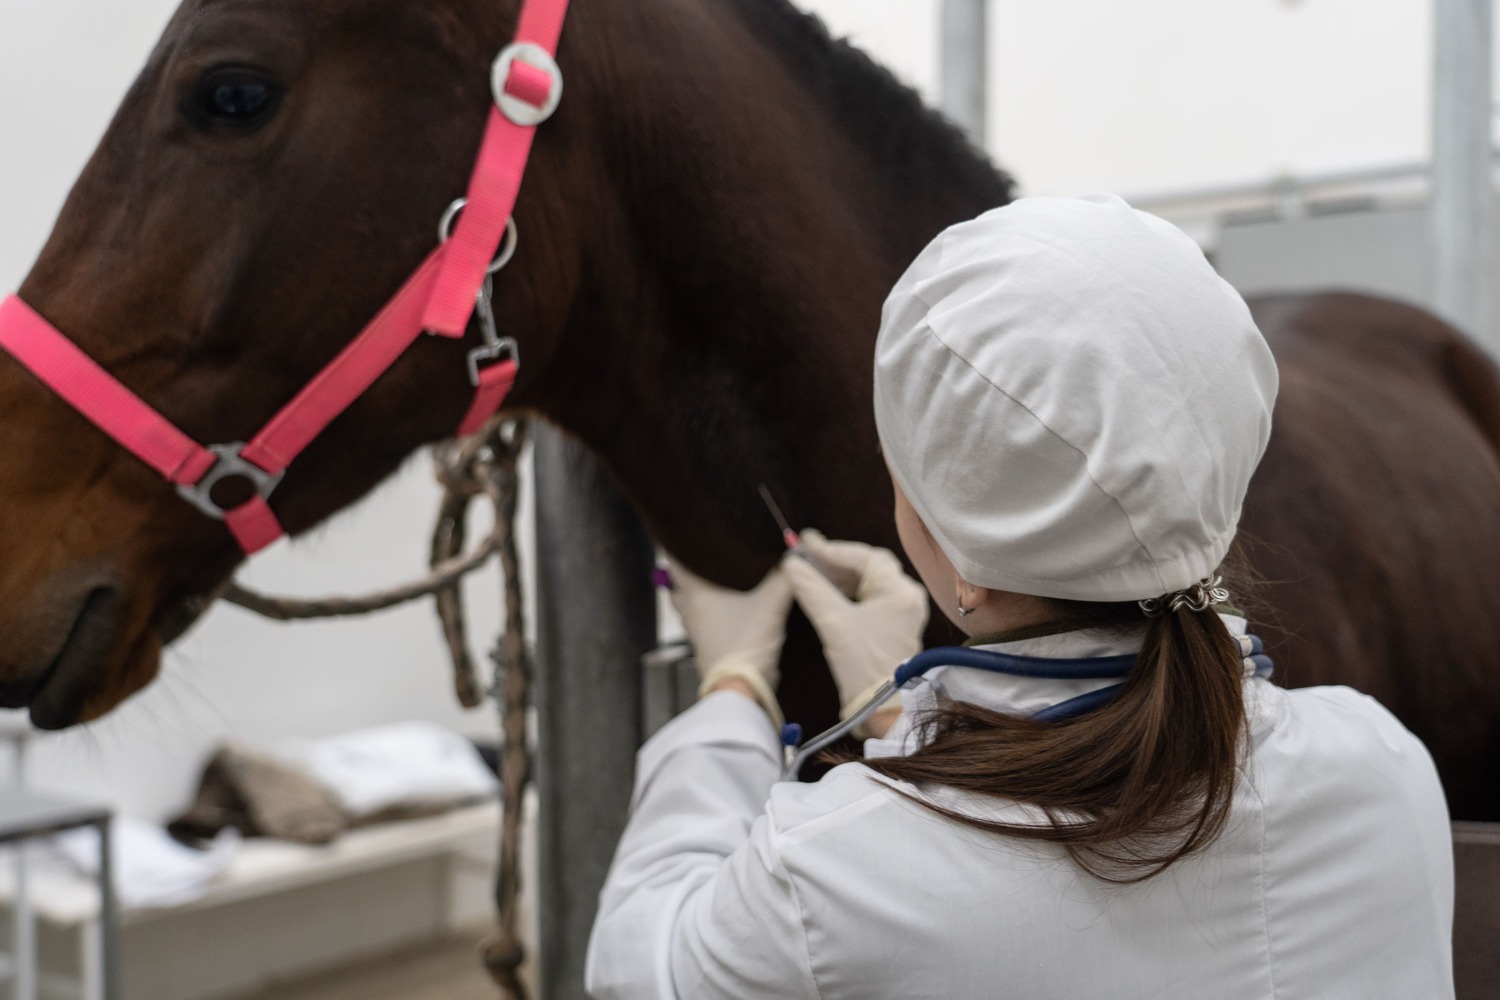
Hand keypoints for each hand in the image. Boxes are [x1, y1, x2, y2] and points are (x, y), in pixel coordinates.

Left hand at [666, 557, 792, 724]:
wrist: (741, 690)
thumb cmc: (745, 643)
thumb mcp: (770, 605)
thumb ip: (784, 578)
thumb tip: (795, 557)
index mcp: (695, 594)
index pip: (674, 561)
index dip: (675, 544)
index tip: (681, 529)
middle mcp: (690, 611)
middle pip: (679, 585)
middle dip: (689, 570)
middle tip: (703, 554)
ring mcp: (697, 632)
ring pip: (691, 606)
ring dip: (699, 594)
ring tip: (718, 580)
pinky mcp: (709, 647)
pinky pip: (705, 623)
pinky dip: (713, 613)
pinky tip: (732, 610)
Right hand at [782, 532, 928, 727]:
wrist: (883, 709)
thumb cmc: (862, 664)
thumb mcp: (833, 623)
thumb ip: (811, 588)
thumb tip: (792, 564)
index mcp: (900, 591)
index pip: (865, 557)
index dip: (833, 549)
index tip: (806, 543)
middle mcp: (907, 596)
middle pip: (869, 566)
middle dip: (837, 560)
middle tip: (807, 554)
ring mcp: (903, 612)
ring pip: (869, 582)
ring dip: (841, 576)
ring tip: (812, 570)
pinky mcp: (894, 627)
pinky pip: (870, 598)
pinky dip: (848, 592)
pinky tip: (827, 591)